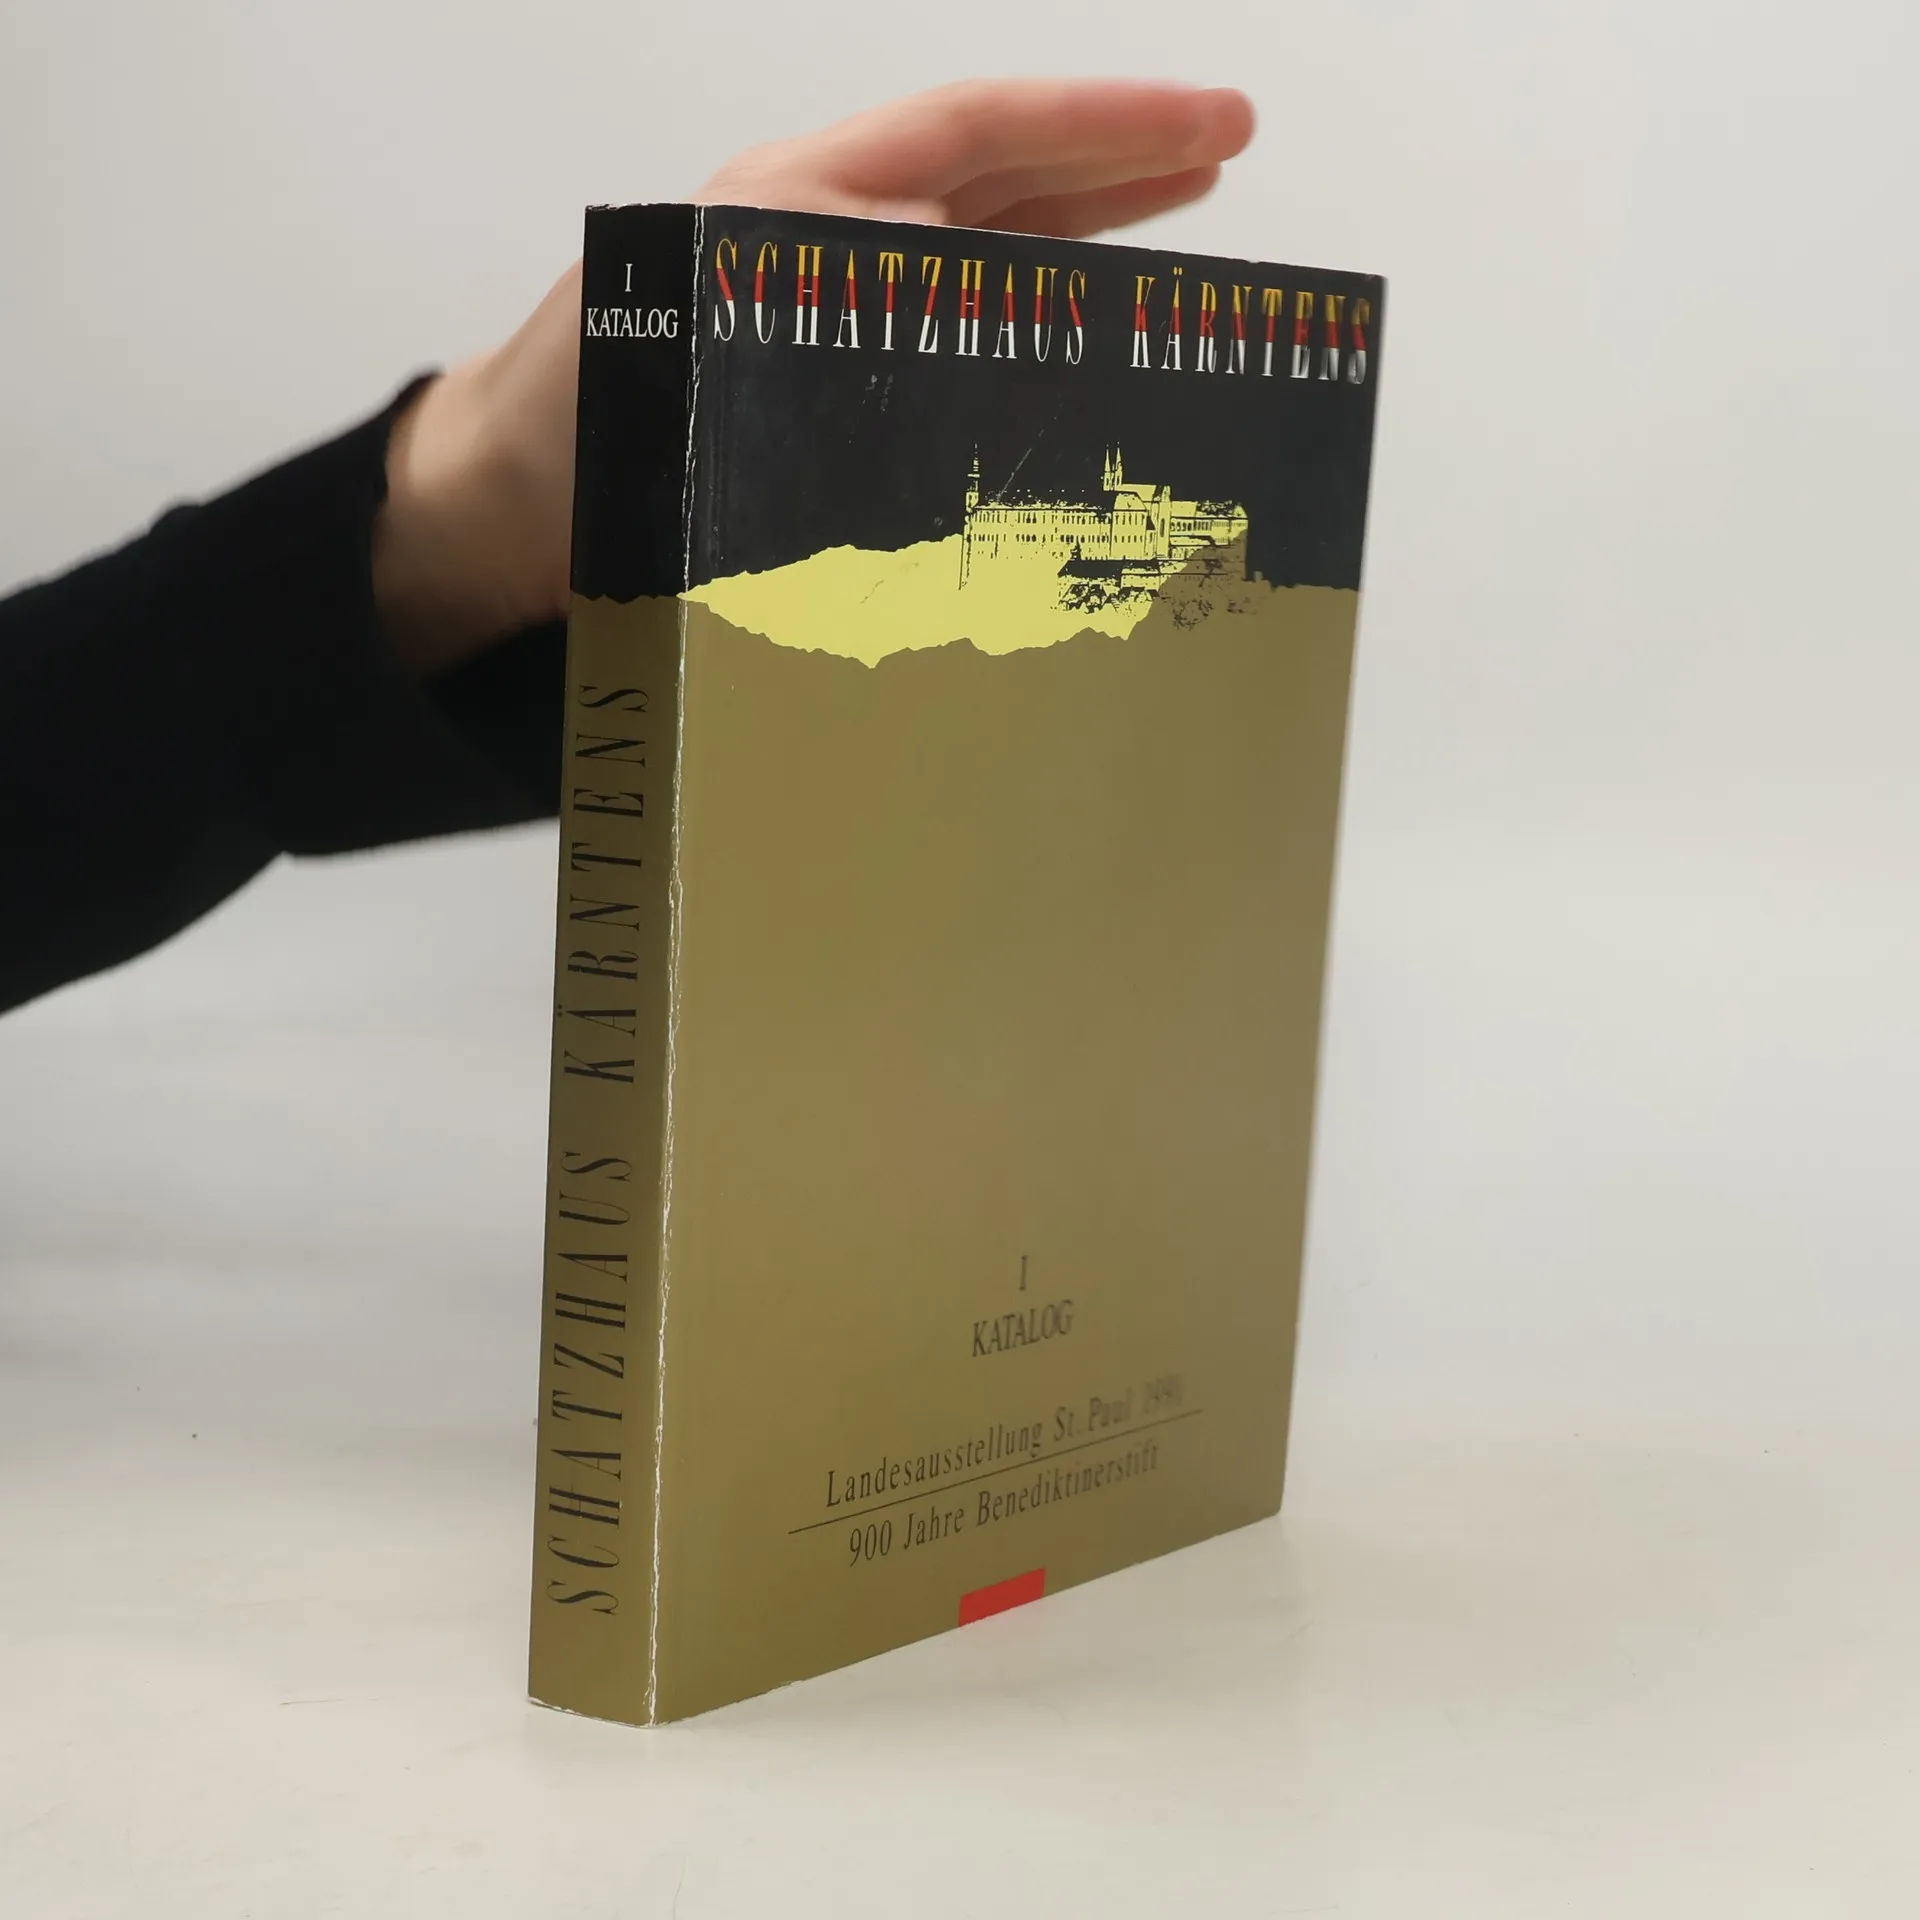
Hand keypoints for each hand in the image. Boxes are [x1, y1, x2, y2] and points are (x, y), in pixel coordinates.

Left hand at [374, 80, 1254, 675]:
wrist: (488, 513)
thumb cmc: (561, 442)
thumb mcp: (679, 376)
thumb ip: (806, 348)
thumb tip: (947, 334)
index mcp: (784, 212)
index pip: (968, 136)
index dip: (1097, 132)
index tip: (1209, 128)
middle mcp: (810, 242)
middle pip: (989, 174)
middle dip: (1113, 162)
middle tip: (1225, 151)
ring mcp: (816, 309)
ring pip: (974, 246)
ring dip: (1079, 233)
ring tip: (1180, 221)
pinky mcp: (813, 381)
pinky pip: (939, 336)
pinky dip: (1015, 328)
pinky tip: (1068, 344)